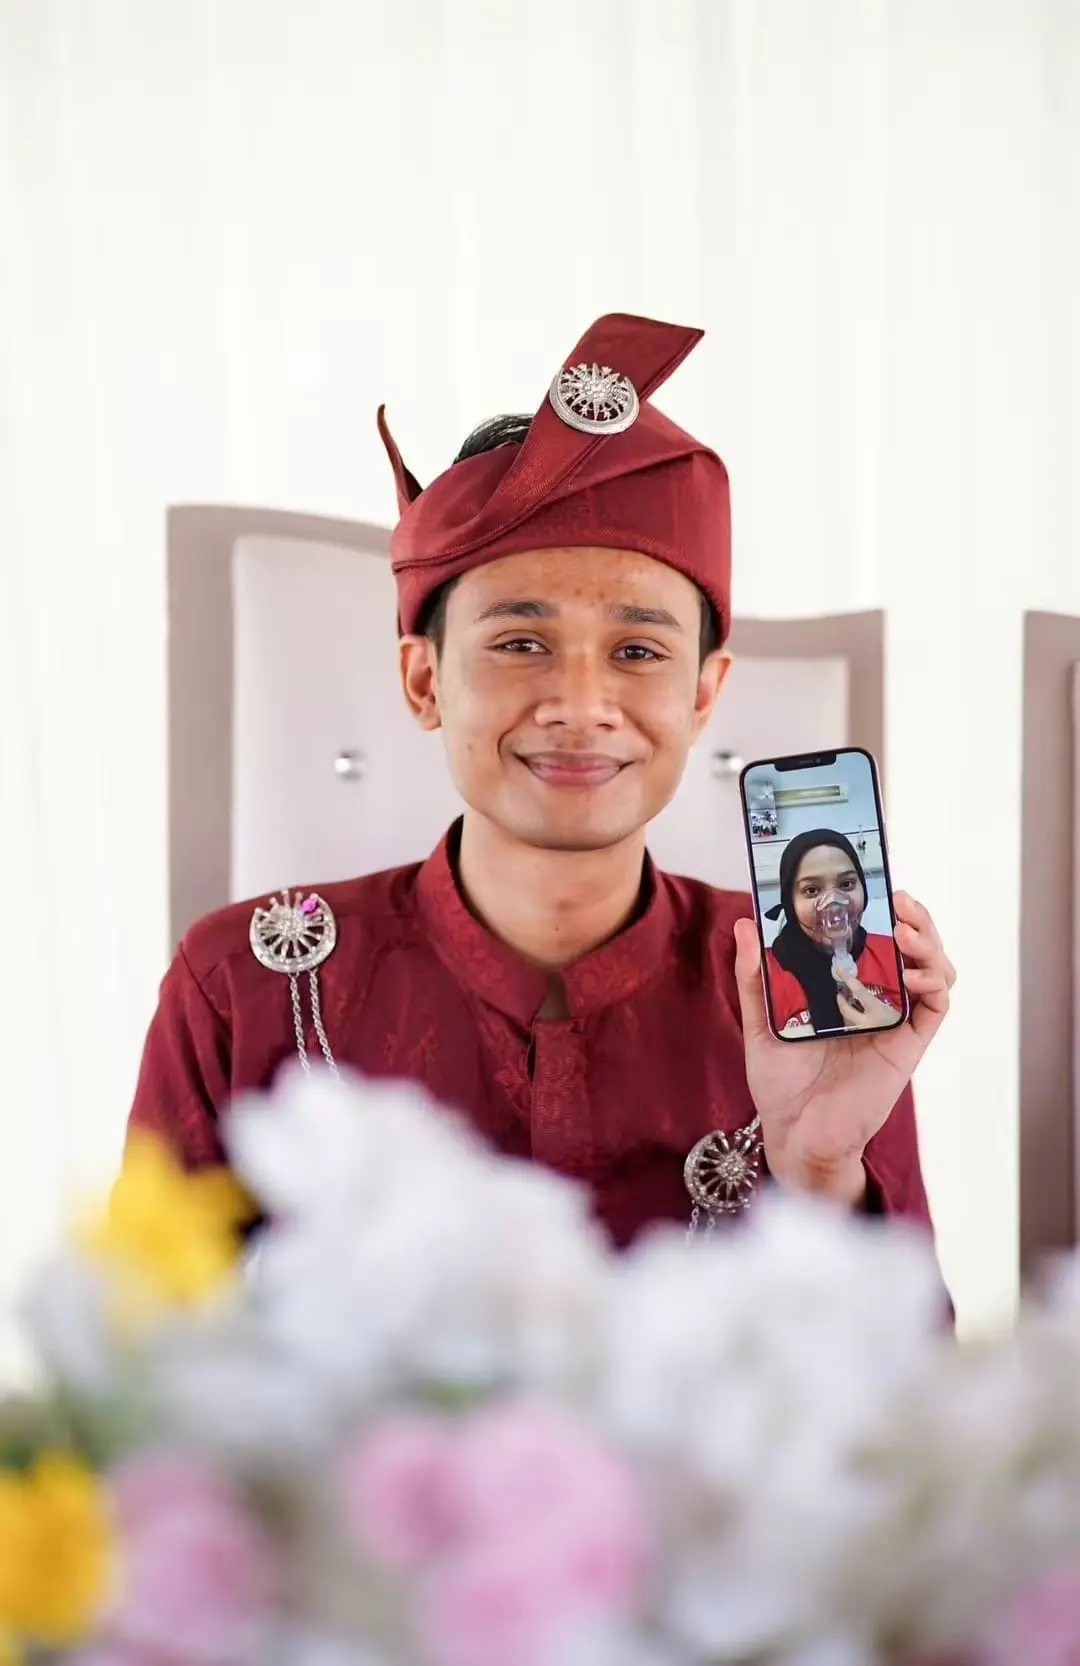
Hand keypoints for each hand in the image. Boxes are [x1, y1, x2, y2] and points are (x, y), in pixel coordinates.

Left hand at [733, 892, 954, 1202]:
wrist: (794, 1134)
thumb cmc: (779, 1084)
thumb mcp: (759, 1021)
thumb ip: (755, 975)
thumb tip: (746, 924)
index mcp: (845, 987)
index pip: (875, 938)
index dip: (884, 909)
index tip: (877, 881)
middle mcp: (876, 999)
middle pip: (913, 946)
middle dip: (914, 917)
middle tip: (897, 898)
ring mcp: (895, 1020)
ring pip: (934, 969)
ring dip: (929, 943)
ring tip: (906, 930)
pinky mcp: (908, 1045)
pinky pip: (935, 1007)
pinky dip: (933, 982)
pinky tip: (912, 973)